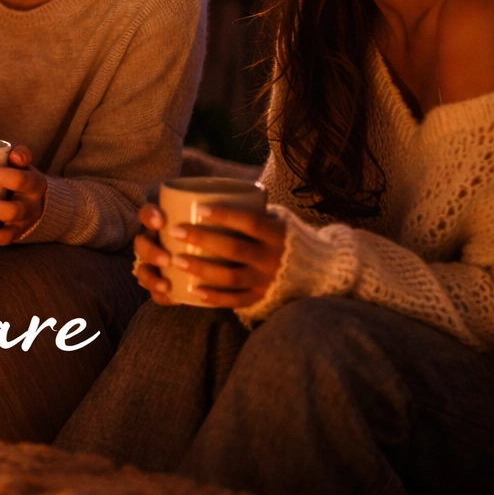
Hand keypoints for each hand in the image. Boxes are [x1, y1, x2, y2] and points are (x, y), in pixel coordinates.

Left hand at [0, 145, 46, 244]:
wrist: (37, 202)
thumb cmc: (20, 178)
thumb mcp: (23, 165)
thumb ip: (19, 156)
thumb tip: (15, 154)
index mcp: (35, 183)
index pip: (17, 178)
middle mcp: (32, 205)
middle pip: (13, 207)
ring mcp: (24, 222)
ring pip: (8, 221)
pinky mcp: (15, 233)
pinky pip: (4, 238)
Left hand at [132, 203, 286, 306]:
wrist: (318, 271)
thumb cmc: (285, 237)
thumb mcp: (277, 220)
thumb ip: (251, 212)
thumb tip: (210, 194)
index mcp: (278, 234)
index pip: (250, 222)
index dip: (225, 215)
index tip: (198, 209)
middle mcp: (274, 258)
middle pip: (234, 249)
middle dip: (202, 239)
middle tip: (175, 231)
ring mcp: (267, 281)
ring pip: (230, 277)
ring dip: (200, 269)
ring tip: (175, 259)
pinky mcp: (262, 298)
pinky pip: (235, 300)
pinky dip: (214, 297)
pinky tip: (192, 290)